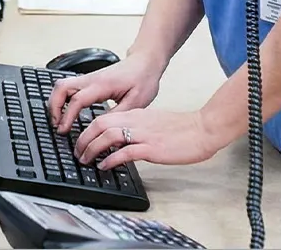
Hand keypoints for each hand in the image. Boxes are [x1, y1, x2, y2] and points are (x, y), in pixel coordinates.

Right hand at [49, 53, 163, 134]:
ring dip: (56, 102)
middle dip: (54, 107)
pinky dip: (62, 99)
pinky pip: (68, 87)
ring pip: (61, 85)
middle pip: (61, 87)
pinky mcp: (89, 80)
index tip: (64, 130)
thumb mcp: (136, 102)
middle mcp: (91, 79)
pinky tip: (66, 111)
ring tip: (58, 120)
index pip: (77, 99)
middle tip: (56, 125)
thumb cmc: (143, 79)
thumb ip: (118, 117)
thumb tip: (103, 131)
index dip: (67, 116)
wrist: (145, 63)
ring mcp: (88, 78)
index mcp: (102, 85)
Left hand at [74, 106, 223, 170]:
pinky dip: (110, 159)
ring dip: (92, 148)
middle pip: (99, 124)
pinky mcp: (151, 148)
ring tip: (85, 160)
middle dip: (83, 138)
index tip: (81, 140)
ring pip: (107, 135)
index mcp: (135, 114)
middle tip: (77, 152)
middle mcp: (135, 121)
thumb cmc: (182, 129)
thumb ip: (136, 127)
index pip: (103, 117)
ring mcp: (143, 134)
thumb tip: (121, 140)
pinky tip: (104, 166)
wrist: (203, 129)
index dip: (88, 129)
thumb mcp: (153, 123)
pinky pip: (125, 152)